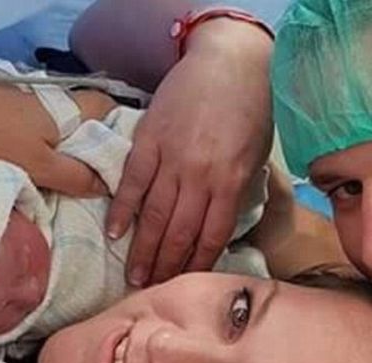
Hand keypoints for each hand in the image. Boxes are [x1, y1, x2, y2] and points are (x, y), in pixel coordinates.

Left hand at [0, 71, 116, 195]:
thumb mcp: (40, 166)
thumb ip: (76, 176)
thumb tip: (106, 186)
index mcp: (70, 110)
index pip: (107, 106)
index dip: (121, 125)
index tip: (127, 153)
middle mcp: (56, 102)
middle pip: (89, 119)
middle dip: (98, 143)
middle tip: (106, 173)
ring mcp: (32, 105)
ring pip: (66, 127)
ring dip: (74, 147)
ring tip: (80, 176)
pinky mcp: (12, 113)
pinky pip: (45, 130)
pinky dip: (52, 146)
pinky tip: (48, 165)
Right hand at [105, 18, 273, 285]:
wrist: (230, 61)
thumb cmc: (251, 110)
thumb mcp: (256, 156)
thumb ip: (235, 192)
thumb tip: (216, 227)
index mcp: (232, 181)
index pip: (212, 236)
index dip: (197, 265)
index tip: (185, 287)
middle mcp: (201, 176)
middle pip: (179, 233)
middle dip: (166, 268)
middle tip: (151, 293)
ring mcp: (172, 158)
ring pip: (154, 215)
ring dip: (143, 250)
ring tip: (133, 277)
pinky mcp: (148, 140)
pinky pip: (132, 182)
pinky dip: (122, 209)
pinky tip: (114, 233)